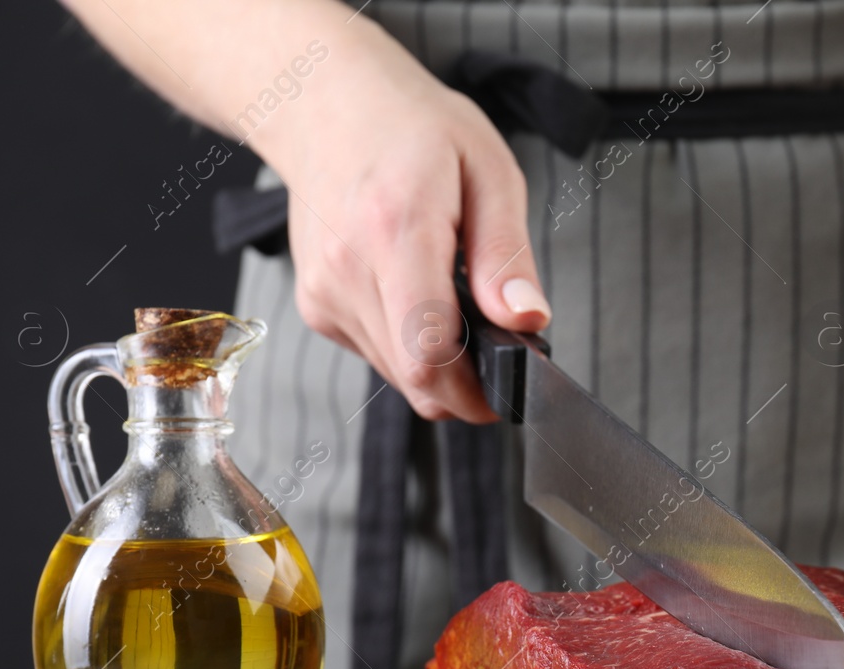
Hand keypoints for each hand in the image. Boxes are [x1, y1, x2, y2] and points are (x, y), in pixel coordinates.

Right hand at [271, 23, 548, 420]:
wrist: (327, 103)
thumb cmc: (413, 129)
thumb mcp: (489, 171)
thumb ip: (507, 254)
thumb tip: (528, 319)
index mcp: (396, 229)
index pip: (429, 352)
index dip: (476, 389)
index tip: (510, 388)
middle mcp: (349, 268)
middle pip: (415, 377)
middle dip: (465, 387)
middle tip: (499, 360)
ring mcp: (324, 292)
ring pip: (397, 374)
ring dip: (437, 364)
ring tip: (458, 309)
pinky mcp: (315, 306)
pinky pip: (375, 353)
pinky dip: (407, 343)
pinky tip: (417, 295)